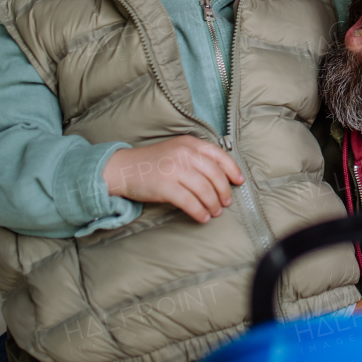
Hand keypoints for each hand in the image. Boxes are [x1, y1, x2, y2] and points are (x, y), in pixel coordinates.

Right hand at [103, 137, 244, 223]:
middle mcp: (184, 154)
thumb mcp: (176, 150)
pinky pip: (190, 202)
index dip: (232, 170)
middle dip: (224, 191)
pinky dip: (200, 212)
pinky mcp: (165, 187)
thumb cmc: (153, 162)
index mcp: (189, 143)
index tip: (239, 182)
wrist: (123, 169)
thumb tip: (222, 175)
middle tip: (226, 202)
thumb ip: (196, 157)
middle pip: (215, 175)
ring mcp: (174, 170)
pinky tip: (203, 217)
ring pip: (204, 190)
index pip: (219, 155)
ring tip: (215, 211)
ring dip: (213, 204)